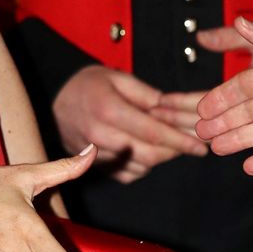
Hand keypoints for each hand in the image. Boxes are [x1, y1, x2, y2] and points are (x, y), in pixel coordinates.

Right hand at [53, 66, 206, 184]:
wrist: (52, 102)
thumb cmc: (86, 86)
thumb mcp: (116, 76)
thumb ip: (145, 94)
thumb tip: (172, 109)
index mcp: (108, 110)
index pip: (153, 132)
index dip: (181, 140)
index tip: (200, 145)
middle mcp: (101, 136)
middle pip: (150, 154)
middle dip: (175, 151)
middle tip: (192, 144)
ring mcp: (96, 155)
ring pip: (141, 166)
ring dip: (161, 157)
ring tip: (171, 143)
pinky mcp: (96, 167)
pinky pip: (128, 175)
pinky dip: (144, 166)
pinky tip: (147, 150)